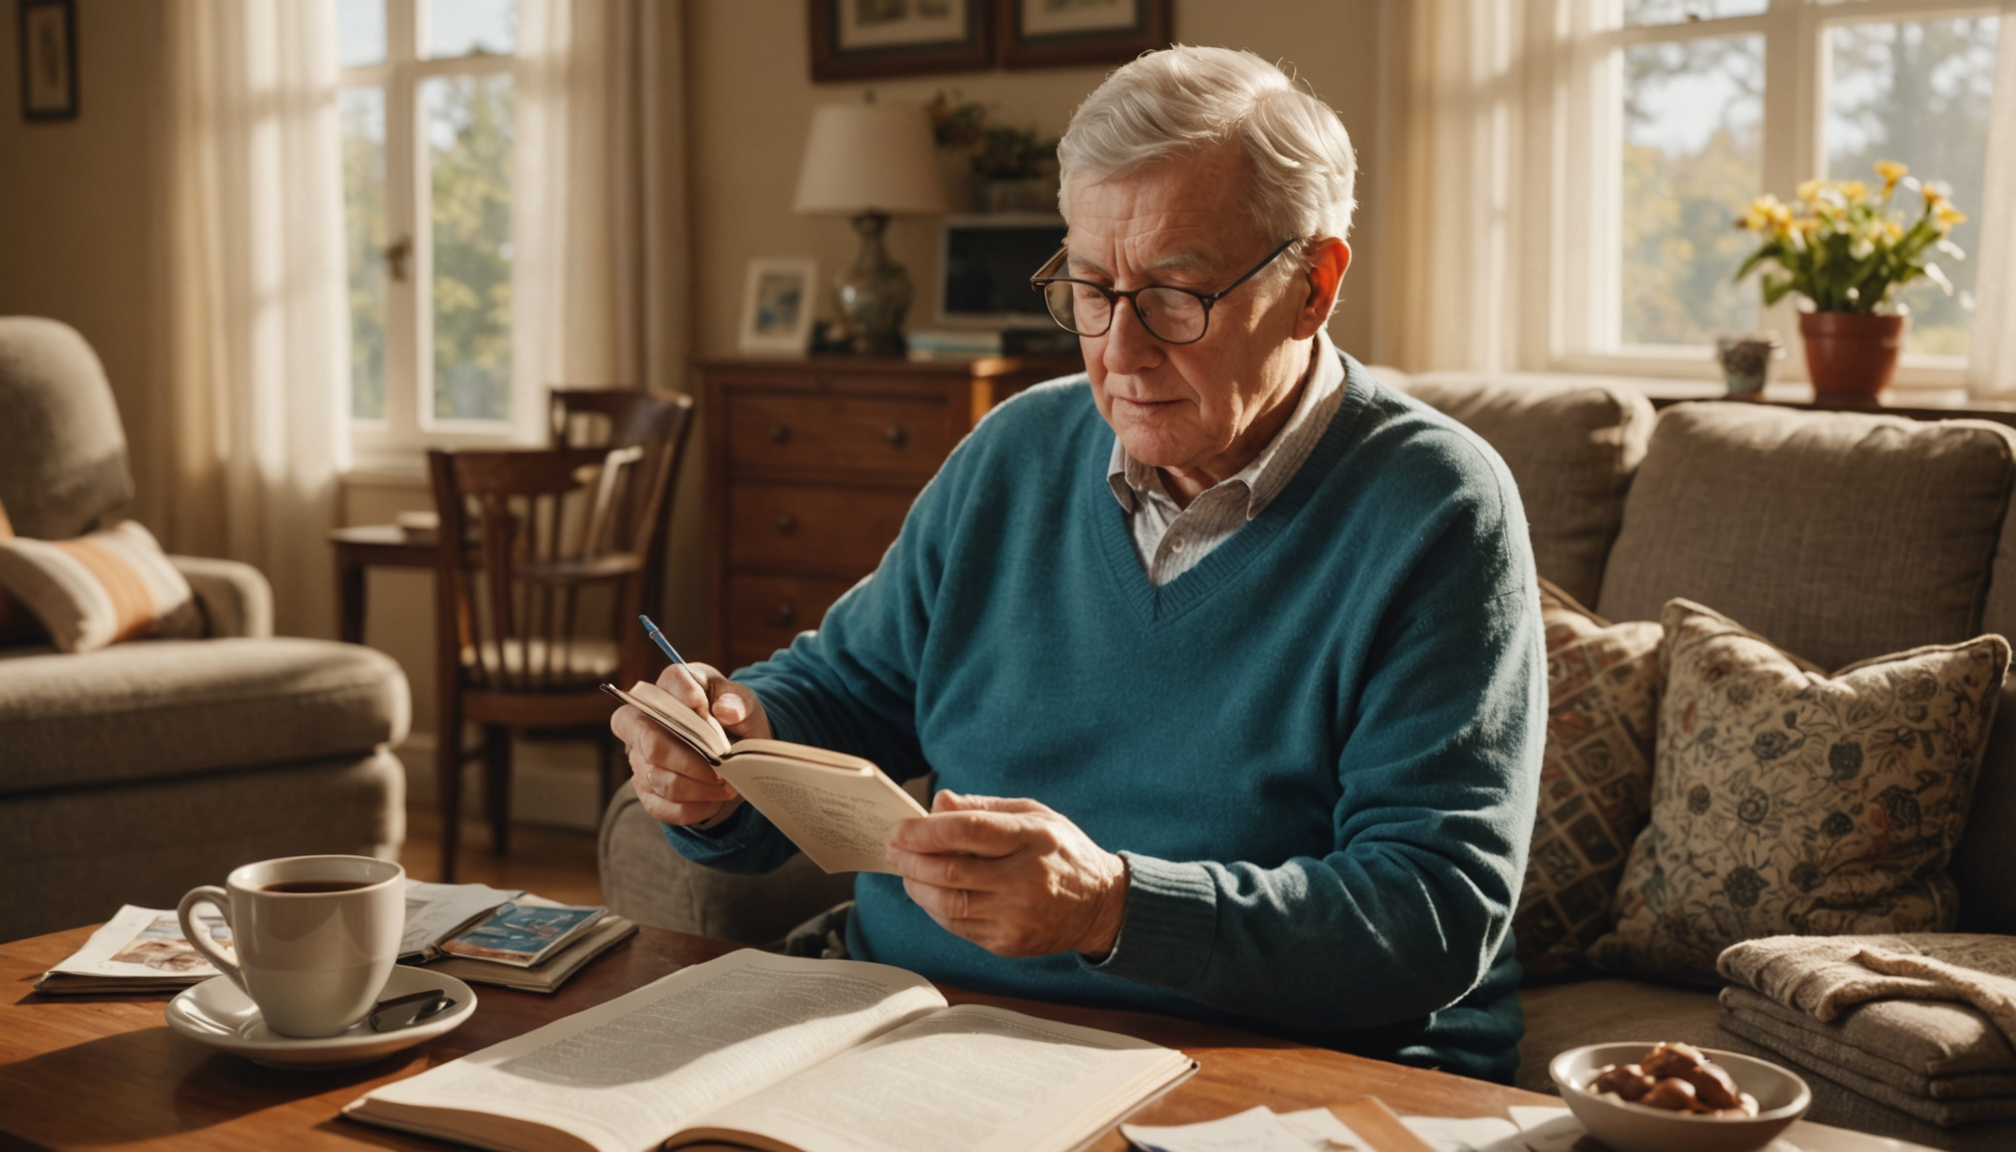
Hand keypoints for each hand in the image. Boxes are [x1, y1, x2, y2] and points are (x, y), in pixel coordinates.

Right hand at [609, 662, 770, 827]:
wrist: (735, 757)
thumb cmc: (734, 723)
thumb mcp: (746, 708)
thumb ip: (739, 703)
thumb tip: (727, 710)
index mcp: (672, 687)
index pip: (669, 682)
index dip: (683, 694)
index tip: (703, 707)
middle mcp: (644, 720)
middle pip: (652, 742)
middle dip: (692, 761)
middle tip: (722, 767)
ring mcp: (639, 757)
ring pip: (659, 778)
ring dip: (698, 787)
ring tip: (727, 785)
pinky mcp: (645, 789)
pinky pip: (663, 806)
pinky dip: (694, 806)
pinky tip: (714, 799)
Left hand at [885, 791, 1128, 959]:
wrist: (1102, 906)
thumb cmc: (1063, 853)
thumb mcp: (1035, 815)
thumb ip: (985, 808)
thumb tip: (939, 803)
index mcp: (1033, 839)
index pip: (969, 832)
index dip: (926, 830)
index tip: (900, 828)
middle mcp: (1025, 879)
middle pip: (951, 872)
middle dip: (911, 859)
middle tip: (893, 848)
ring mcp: (1016, 915)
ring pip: (949, 904)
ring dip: (917, 886)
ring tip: (906, 871)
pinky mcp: (1009, 942)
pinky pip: (959, 926)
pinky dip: (935, 909)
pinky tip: (929, 894)